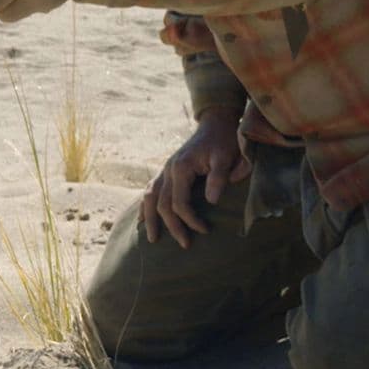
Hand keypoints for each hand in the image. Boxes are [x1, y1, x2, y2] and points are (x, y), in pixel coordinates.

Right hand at [144, 108, 250, 248]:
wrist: (216, 124)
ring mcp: (164, 170)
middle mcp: (168, 169)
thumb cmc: (224, 142)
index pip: (179, 202)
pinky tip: (142, 219)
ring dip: (150, 219)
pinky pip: (150, 190)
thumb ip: (218, 177)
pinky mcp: (166, 171)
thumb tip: (211, 201)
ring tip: (153, 239)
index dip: (190, 219)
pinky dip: (145, 206)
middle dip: (172, 226)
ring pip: (149, 198)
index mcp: (181, 167)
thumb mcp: (226, 157)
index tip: (205, 230)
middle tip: (185, 244)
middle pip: (162, 204)